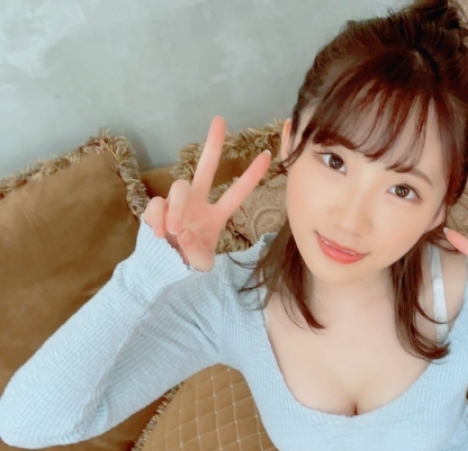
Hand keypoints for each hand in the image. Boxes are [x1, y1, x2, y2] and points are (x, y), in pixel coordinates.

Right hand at [142, 116, 271, 271]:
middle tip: (220, 120)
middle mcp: (197, 203)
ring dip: (177, 208)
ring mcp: (177, 204)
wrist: (163, 270)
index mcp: (216, 216)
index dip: (251, 175)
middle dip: (213, 144)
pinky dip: (158, 219)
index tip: (267, 154)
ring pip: (179, 188)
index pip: (237, 193)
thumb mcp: (201, 264)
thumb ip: (196, 251)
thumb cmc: (187, 264)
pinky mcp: (158, 208)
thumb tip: (182, 230)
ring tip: (174, 230)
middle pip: (206, 168)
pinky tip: (160, 233)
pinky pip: (157, 205)